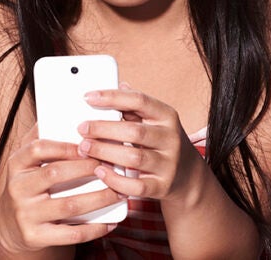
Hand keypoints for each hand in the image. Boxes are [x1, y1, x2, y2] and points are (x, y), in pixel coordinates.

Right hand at [0, 127, 119, 253]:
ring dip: (99, 199)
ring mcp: (25, 214)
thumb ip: (39, 137)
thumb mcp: (25, 162)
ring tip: (120, 192)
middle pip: (56, 174)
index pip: (38, 148)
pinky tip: (111, 222)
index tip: (90, 144)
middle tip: (113, 166)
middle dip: (88, 169)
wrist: (10, 228)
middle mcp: (17, 188)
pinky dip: (94, 229)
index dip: (65, 145)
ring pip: (68, 205)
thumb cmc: (27, 187)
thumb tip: (60, 108)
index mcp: (16, 164)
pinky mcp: (35, 237)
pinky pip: (70, 233)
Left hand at [76, 83, 204, 206]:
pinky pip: (136, 186)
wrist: (189, 176)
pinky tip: (100, 171)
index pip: (139, 100)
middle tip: (81, 128)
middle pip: (134, 131)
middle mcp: (171, 138)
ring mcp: (168, 164)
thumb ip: (136, 106)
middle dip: (103, 129)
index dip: (112, 97)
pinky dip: (115, 180)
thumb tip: (118, 84)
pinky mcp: (162, 186)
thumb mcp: (155, 120)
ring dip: (105, 152)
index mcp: (167, 116)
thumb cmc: (163, 142)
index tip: (88, 97)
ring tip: (85, 148)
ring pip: (134, 158)